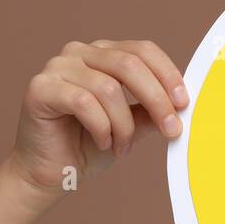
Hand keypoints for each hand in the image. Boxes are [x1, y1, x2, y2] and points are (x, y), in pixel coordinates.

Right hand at [7, 39, 187, 200]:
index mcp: (102, 54)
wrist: (50, 172)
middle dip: (157, 100)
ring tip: (123, 147)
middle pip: (129, 64)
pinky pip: (83, 102)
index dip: (168, 75)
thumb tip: (182, 106)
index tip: (184, 103)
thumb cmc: (87, 146)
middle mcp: (78, 53)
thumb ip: (151, 112)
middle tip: (172, 130)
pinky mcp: (40, 88)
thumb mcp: (131, 126)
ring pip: (108, 88)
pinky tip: (103, 142)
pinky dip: (101, 127)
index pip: (142, 50)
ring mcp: (57, 67)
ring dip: (124, 125)